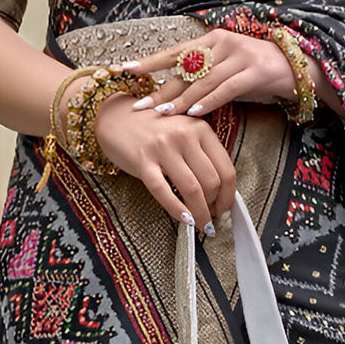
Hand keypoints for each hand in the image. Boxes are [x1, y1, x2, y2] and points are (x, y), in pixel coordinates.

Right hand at [92, 93, 236, 230]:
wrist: (116, 118)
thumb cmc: (153, 131)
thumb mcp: (184, 134)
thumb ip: (202, 156)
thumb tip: (219, 192)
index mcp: (200, 129)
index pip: (226, 169)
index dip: (228, 196)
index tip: (223, 209)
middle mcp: (184, 135)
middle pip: (212, 182)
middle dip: (214, 207)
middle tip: (209, 219)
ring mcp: (163, 148)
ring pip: (192, 190)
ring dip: (200, 214)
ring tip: (200, 225)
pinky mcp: (143, 161)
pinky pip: (164, 192)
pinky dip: (177, 211)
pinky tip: (184, 220)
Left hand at [124, 28, 297, 118]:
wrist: (292, 68)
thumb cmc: (254, 74)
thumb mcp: (225, 71)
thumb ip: (202, 79)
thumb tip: (172, 96)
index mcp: (211, 40)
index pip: (175, 51)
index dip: (150, 62)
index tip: (126, 71)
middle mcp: (222, 43)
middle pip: (185, 69)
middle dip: (161, 89)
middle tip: (140, 106)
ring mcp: (238, 54)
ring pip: (203, 80)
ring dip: (182, 99)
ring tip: (164, 114)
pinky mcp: (254, 70)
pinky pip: (226, 88)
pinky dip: (209, 101)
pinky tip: (194, 114)